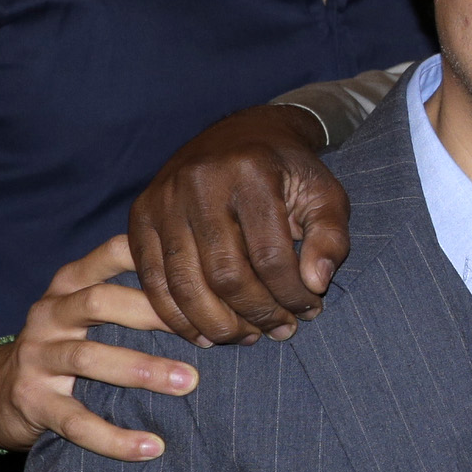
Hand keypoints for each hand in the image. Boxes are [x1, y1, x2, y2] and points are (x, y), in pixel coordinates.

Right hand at [0, 237, 193, 460]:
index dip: (156, 258)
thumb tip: (215, 296)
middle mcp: (50, 313)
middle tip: (206, 333)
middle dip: (155, 314)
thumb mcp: (86, 311)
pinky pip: (76, 421)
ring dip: (142, 370)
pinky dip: (115, 437)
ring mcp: (37, 357)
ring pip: (89, 358)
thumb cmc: (65, 345)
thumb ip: (132, 296)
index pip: (112, 254)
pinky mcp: (32, 402)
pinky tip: (152, 447)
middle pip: (100, 301)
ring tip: (188, 383)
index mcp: (70, 283)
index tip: (205, 276)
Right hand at [128, 104, 348, 346]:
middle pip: (225, 274)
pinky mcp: (140, 216)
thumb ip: (331, 237)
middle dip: (257, 314)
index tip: (310, 311)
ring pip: (185, 283)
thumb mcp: (324, 195)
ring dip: (217, 324)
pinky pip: (152, 280)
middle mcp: (198, 182)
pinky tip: (206, 334)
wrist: (240, 134)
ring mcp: (163, 199)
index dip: (292, 294)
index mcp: (249, 172)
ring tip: (247, 338)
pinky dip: (176, 317)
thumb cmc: (287, 172)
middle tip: (280, 331)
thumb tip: (316, 284)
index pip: (270, 254)